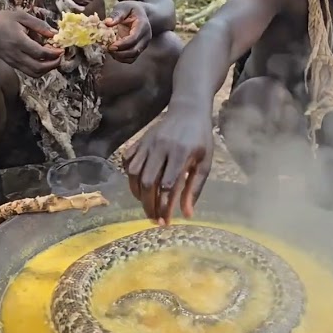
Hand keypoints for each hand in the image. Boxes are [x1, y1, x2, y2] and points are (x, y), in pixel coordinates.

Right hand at [0, 9, 62, 77]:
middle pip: (38, 68)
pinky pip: (29, 72)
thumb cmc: (2, 20)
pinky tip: (44, 60)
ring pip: (34, 73)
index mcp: (19, 42)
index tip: (61, 49)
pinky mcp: (13, 64)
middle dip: (53, 64)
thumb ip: (39, 25)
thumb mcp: (21, 16)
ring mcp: (14, 62)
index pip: (40, 53)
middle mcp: (16, 55)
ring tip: (54, 59)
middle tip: (60, 56)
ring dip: (47, 69)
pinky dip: (40, 69)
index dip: (54, 54)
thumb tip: (54, 33)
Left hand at [105, 1, 151, 63]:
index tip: (110, 46)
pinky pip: (131, 58)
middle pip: (134, 51)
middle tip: (107, 49)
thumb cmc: (132, 9)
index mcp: (143, 26)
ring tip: (109, 50)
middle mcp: (145, 37)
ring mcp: (143, 45)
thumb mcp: (124, 7)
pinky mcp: (139, 49)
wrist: (143, 14)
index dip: (122, 44)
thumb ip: (117, 14)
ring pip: (132, 57)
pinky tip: (113, 52)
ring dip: (119, 57)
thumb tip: (107, 23)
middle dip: (120, 53)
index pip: (134, 39)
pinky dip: (121, 58)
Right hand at [125, 109, 213, 223]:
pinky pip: (128, 160)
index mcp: (181, 154)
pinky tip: (138, 186)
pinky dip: (130, 176)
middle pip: (148, 182)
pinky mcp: (140, 141)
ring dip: (137, 193)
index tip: (164, 222)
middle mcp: (161, 148)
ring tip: (146, 204)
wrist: (189, 110)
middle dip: (148, 205)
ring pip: (134, 173)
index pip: (168, 186)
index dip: (164, 206)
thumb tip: (187, 214)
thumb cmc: (200, 138)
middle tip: (153, 219)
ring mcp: (148, 143)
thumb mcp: (205, 163)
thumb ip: (195, 188)